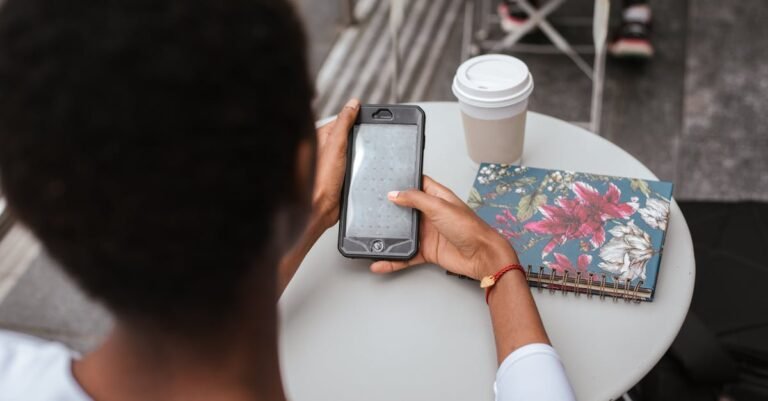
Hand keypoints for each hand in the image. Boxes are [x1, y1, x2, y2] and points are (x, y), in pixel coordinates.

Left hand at [311, 98, 359, 229]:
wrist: (321, 209)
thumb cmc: (321, 181)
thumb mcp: (335, 146)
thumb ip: (343, 123)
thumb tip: (352, 104)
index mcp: (321, 137)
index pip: (343, 120)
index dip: (357, 119)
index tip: (370, 119)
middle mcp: (326, 149)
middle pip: (351, 136)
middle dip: (361, 139)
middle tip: (369, 143)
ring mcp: (334, 163)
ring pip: (355, 152)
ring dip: (363, 156)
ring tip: (364, 159)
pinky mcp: (341, 176)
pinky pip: (356, 167)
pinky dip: (362, 168)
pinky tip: (364, 171)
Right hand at [370, 176, 519, 279]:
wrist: (481, 256)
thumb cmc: (469, 228)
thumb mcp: (439, 206)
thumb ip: (415, 199)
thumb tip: (395, 194)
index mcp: (437, 197)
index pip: (417, 184)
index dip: (403, 182)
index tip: (386, 180)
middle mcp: (431, 214)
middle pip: (406, 209)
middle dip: (390, 210)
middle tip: (371, 208)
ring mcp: (428, 233)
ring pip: (403, 233)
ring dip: (389, 236)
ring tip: (371, 236)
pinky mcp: (427, 251)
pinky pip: (406, 255)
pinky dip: (393, 260)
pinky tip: (381, 262)